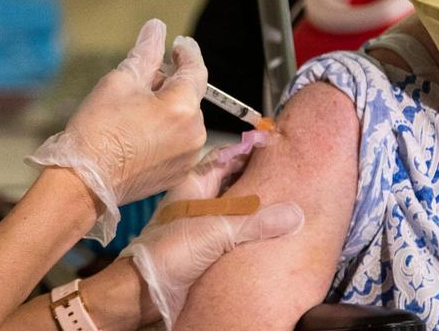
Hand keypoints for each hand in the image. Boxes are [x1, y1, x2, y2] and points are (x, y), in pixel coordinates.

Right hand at [27, 19, 207, 242]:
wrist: (84, 181)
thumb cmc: (98, 129)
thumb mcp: (120, 81)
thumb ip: (145, 53)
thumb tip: (157, 28)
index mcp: (182, 106)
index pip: (196, 70)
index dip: (187, 53)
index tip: (178, 44)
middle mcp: (194, 133)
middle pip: (189, 96)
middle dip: (170, 84)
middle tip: (140, 82)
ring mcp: (188, 156)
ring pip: (184, 120)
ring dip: (168, 110)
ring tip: (134, 112)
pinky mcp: (178, 174)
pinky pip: (179, 143)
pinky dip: (166, 132)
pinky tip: (139, 134)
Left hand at [121, 135, 304, 329]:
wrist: (145, 290)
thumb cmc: (166, 253)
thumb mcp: (215, 230)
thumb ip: (255, 221)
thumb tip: (293, 214)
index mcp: (194, 183)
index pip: (225, 156)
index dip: (249, 150)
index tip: (275, 147)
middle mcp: (198, 200)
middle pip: (233, 181)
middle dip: (258, 178)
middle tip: (287, 175)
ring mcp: (201, 223)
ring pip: (235, 207)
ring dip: (255, 207)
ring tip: (285, 202)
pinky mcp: (205, 246)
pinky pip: (233, 232)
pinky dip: (250, 230)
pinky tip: (268, 233)